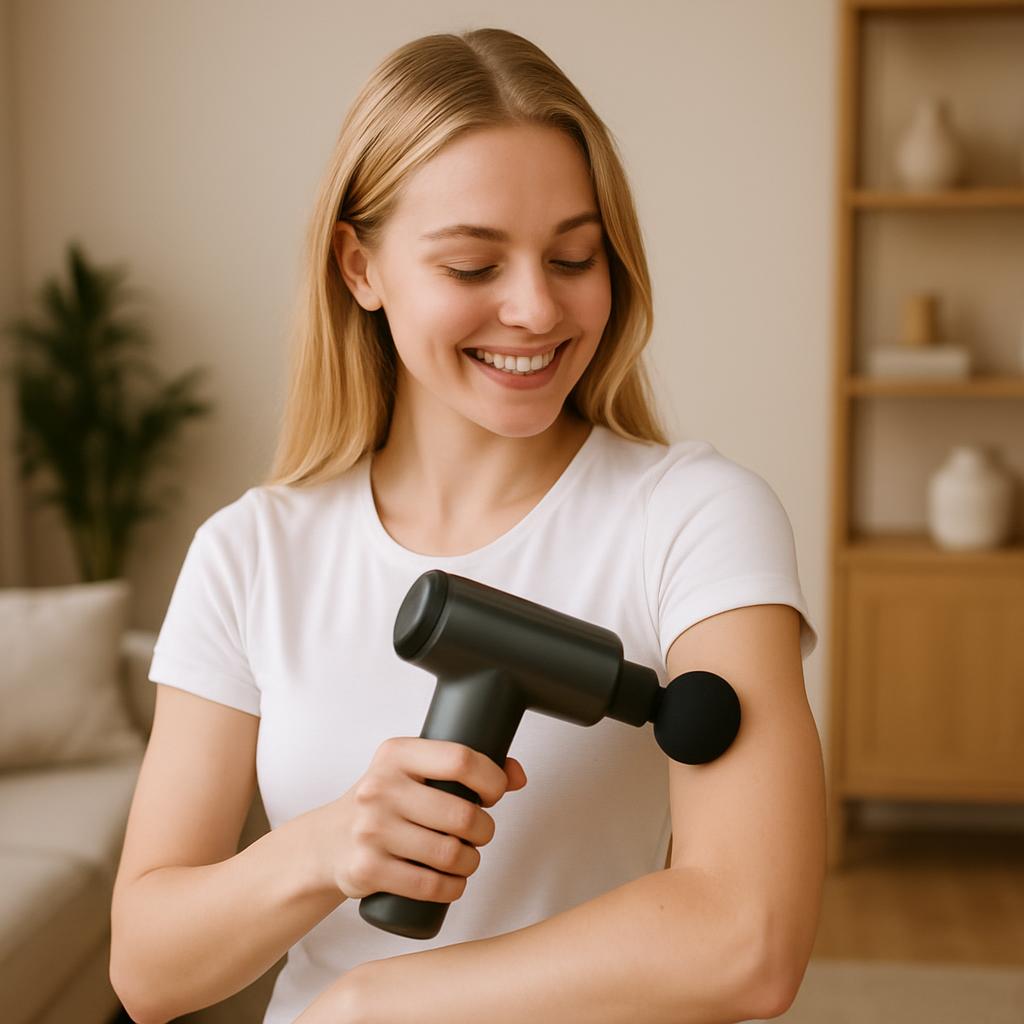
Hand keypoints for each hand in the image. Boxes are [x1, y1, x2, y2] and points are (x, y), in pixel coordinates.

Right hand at [307, 737, 526, 904]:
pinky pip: (428, 885)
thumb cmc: (384, 802)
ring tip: (467, 859)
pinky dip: (452, 888)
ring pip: (449, 853)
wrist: (327, 841)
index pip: (461, 759)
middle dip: (484, 830)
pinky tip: (454, 882)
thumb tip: (518, 774)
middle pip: (461, 814)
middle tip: (479, 834)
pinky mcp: (366, 869)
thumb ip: (464, 767)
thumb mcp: (413, 771)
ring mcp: (371, 829)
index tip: (494, 793)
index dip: (491, 779)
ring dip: (471, 862)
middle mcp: (380, 787)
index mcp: (397, 754)